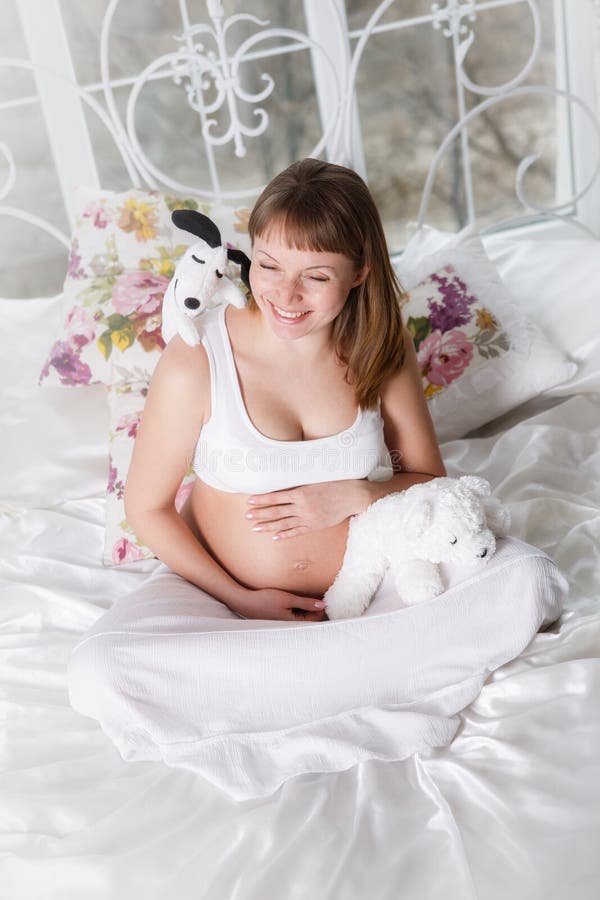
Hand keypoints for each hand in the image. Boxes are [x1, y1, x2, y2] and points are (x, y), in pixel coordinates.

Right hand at [230, 587, 326, 621]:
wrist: (244, 602)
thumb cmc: (265, 600)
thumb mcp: (287, 599)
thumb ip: (306, 603)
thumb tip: (322, 605)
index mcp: (293, 624)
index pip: (314, 620)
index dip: (320, 609)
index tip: (323, 598)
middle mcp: (288, 626)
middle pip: (307, 619)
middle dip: (313, 609)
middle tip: (316, 596)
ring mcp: (282, 623)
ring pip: (299, 617)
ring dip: (305, 609)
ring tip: (306, 597)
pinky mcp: (277, 619)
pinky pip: (291, 616)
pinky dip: (296, 609)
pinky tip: (293, 601)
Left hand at [245, 481, 369, 538]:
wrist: (353, 496)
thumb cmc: (336, 484)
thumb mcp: (315, 480)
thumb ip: (300, 485)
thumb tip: (285, 487)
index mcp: (301, 492)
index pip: (276, 497)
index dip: (262, 499)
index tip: (250, 501)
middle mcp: (302, 506)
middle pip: (276, 511)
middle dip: (260, 514)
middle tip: (246, 516)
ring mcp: (308, 518)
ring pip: (284, 523)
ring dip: (268, 526)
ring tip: (255, 528)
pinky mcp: (314, 525)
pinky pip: (297, 531)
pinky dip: (285, 534)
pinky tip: (274, 536)